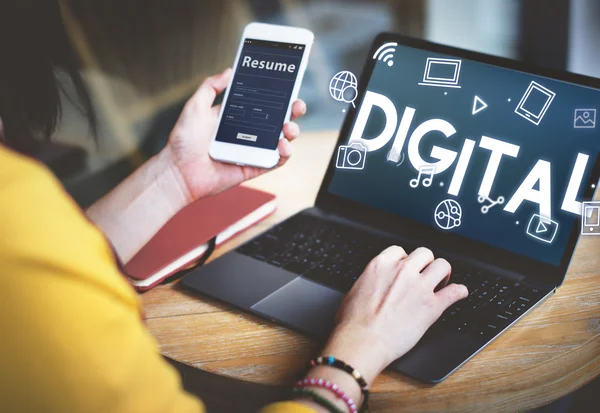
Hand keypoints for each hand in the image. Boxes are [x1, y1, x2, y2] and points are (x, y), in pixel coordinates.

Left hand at [164, 68, 306, 201]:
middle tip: (297, 105)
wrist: (178, 171)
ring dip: (291, 132)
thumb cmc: (183, 141)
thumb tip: (229, 71)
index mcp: (237, 116)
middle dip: (292, 111)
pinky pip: (276, 161)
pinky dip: (284, 154)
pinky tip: (283, 146)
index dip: (278, 95)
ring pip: (281, 140)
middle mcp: (247, 133)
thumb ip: (211, 87)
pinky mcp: (254, 167)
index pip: (263, 103)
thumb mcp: (195, 106)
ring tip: (288, 128)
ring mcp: (252, 150)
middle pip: (277, 119)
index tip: (288, 86)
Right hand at [321, 246, 467, 383]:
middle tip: (425, 274)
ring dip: (443, 273)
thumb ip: (370, 281)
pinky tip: (459, 293)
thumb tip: (373, 286)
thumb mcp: (355, 290)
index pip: (400, 251)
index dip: (405, 259)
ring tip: (441, 282)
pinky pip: (455, 292)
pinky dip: (459, 292)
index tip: (407, 267)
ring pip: (442, 266)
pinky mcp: (432, 306)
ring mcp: (419, 287)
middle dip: (426, 263)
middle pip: (424, 253)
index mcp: (381, 265)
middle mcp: (402, 271)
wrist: (363, 341)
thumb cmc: (353, 322)